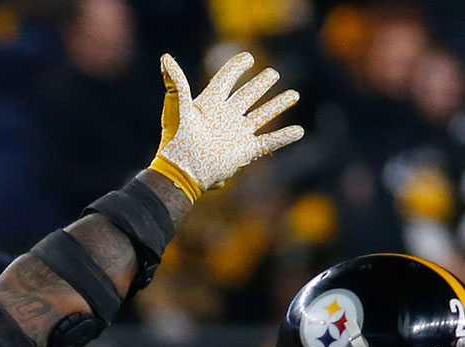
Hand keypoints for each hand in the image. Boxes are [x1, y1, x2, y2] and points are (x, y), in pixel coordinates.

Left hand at [151, 52, 303, 201]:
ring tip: (293, 95)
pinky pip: (270, 141)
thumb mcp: (177, 108)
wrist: (184, 171)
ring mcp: (238, 133)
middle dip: (261, 84)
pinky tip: (299, 130)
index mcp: (210, 104)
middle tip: (272, 74)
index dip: (236, 68)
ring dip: (278, 105)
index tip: (248, 58)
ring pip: (263, 114)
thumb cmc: (177, 140)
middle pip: (248, 95)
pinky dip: (285, 136)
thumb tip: (165, 57)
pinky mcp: (246, 150)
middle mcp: (226, 116)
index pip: (226, 80)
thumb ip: (176, 82)